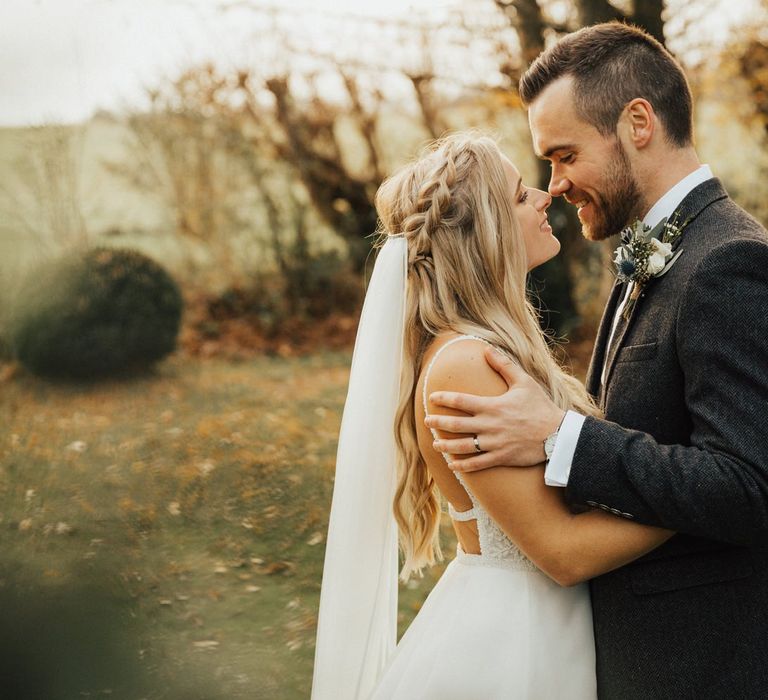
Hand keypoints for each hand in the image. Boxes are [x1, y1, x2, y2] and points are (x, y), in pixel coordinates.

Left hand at [425, 347, 564, 471]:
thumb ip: (504, 365)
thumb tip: (487, 349)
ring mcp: (494, 444)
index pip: (461, 402)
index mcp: (493, 406)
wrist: (558, 435)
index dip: (444, 399)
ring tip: (435, 445)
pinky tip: (452, 464)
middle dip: (439, 424)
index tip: (432, 398)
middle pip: (457, 425)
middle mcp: (490, 426)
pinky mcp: (501, 458)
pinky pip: (478, 464)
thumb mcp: (524, 381)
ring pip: (464, 447)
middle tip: (426, 422)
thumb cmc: (540, 406)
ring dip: (446, 446)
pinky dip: (463, 465)